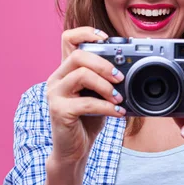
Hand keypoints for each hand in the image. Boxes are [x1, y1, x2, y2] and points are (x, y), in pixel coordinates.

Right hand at [46, 27, 126, 167]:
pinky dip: (107, 106)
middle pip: (78, 55)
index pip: (68, 38)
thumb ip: (106, 81)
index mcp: (65, 71)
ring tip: (119, 97)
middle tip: (120, 77)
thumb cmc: (86, 121)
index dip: (87, 33)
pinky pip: (86, 102)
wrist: (73, 151)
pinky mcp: (58, 111)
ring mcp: (55, 94)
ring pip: (81, 74)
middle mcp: (56, 78)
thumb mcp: (98, 95)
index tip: (106, 40)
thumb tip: (128, 69)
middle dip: (104, 63)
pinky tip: (118, 112)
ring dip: (106, 85)